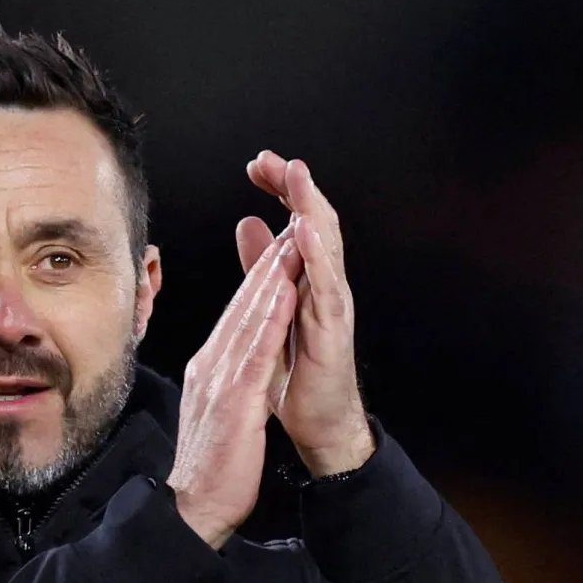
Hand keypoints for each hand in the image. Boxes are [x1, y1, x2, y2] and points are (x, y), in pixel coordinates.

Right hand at [168, 231, 302, 548]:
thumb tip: (228, 370)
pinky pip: (256, 350)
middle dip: (266, 265)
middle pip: (242, 307)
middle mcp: (211, 366)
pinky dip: (270, 317)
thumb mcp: (217, 415)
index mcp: (210, 370)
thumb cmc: (209, 468)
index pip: (238, 317)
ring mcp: (219, 380)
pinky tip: (283, 292)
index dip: (258, 281)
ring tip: (289, 242)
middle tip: (286, 226)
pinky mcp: (234, 400)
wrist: (192, 508)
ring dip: (269, 278)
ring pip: (248, 319)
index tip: (277, 251)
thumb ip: (223, 386)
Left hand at [239, 151, 374, 476]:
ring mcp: (331, 306)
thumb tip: (250, 224)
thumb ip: (263, 269)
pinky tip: (302, 230)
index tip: (258, 164)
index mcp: (307, 280)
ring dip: (310, 208)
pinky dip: (315, 255)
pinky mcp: (332, 330)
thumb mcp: (272, 311)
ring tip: (296, 175)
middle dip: (295, 188)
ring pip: (325, 246)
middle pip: (313, 223)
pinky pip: (325, 286)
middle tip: (274, 158)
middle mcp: (323, 286)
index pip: (296, 222)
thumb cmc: (298, 373)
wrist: (319, 424)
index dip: (281, 191)